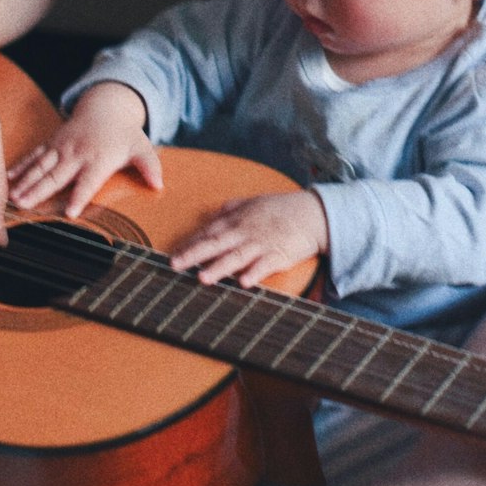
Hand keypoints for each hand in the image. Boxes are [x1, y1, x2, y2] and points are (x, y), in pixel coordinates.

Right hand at [7, 82, 161, 216]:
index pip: (88, 181)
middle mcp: (77, 154)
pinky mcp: (51, 144)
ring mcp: (61, 148)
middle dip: (39, 190)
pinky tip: (5, 179)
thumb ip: (149, 166)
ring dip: (25, 181)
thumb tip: (159, 184)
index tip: (69, 213)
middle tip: (24, 205)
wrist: (106, 106)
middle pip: (57, 175)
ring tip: (11, 197)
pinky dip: (20, 167)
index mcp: (98, 159)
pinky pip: (34, 156)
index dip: (80, 196)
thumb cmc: (124, 134)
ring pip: (41, 166)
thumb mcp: (142, 147)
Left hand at [171, 190, 328, 286]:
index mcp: (237, 219)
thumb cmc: (281, 209)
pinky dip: (255, 273)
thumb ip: (230, 209)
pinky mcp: (279, 255)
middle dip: (194, 255)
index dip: (189, 244)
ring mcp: (262, 244)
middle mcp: (246, 231)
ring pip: (237, 257)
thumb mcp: (253, 203)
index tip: (172, 255)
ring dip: (219, 267)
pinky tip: (244, 283)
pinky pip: (265, 265)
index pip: (208, 232)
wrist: (313, 214)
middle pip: (216, 244)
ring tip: (203, 278)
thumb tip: (212, 215)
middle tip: (175, 265)